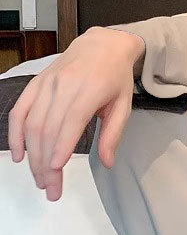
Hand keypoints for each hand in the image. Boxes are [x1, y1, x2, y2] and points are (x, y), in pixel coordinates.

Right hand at [7, 27, 145, 201]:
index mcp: (90, 90)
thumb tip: (106, 163)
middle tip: (51, 189)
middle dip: (46, 163)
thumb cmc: (116, 78)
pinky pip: (19, 111)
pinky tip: (19, 155)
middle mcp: (64, 86)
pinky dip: (15, 134)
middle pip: (48, 129)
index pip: (70, 121)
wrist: (102, 46)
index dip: (61, 146)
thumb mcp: (124, 105)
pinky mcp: (36, 85)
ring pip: (31, 124)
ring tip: (40, 179)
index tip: (56, 170)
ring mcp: (46, 85)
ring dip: (32, 155)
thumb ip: (113, 134)